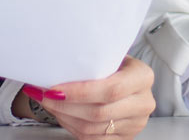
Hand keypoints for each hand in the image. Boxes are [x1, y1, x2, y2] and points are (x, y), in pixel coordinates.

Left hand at [22, 56, 154, 139]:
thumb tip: (56, 62)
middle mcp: (143, 103)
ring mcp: (135, 124)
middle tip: (45, 96)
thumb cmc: (117, 66)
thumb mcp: (114, 56)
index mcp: (143, 77)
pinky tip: (62, 115)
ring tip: (49, 104)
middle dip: (65, 106)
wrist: (130, 84)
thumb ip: (94, 60)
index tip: (55, 89)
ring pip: (92, 128)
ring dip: (64, 117)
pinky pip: (92, 138)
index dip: (80, 92)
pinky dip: (71, 127)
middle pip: (99, 112)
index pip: (111, 89)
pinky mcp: (124, 138)